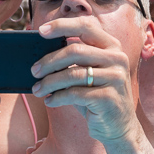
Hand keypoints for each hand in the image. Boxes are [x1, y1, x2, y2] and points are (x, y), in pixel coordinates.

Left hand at [32, 16, 139, 142]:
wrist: (119, 127)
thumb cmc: (97, 97)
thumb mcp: (89, 74)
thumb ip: (74, 61)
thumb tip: (42, 54)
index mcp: (112, 47)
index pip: (86, 26)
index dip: (62, 25)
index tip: (41, 31)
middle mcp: (118, 58)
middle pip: (75, 51)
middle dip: (49, 61)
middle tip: (33, 71)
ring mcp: (116, 78)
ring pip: (73, 74)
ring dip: (49, 82)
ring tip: (37, 90)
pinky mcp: (109, 97)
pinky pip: (75, 94)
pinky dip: (58, 97)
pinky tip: (50, 101)